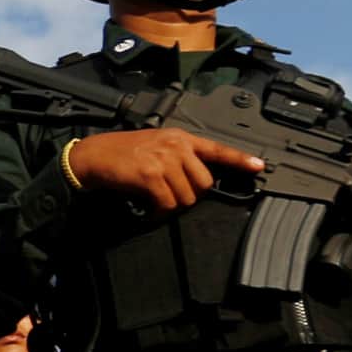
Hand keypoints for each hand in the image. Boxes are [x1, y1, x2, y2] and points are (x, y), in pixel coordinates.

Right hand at [67, 129, 263, 211]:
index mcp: (180, 138)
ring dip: (171, 207)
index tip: (259, 166)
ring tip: (154, 201)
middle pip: (204, 183)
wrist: (92, 156)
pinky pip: (168, 204)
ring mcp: (164, 158)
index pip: (217, 149)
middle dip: (189, 196)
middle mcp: (176, 145)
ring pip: (187, 197)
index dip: (239, 159)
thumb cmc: (121, 154)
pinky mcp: (151, 174)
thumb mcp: (155, 146)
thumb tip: (195, 183)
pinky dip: (158, 213)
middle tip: (168, 196)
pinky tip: (147, 208)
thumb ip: (178, 157)